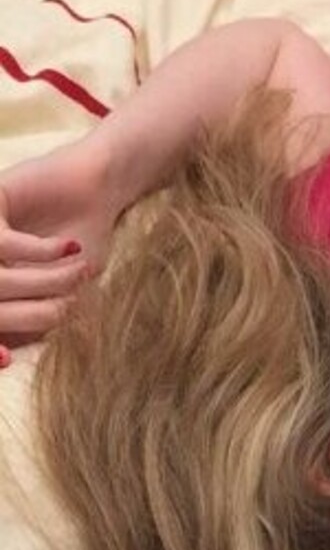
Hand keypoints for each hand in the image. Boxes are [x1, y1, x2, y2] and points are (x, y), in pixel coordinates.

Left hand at [0, 134, 119, 358]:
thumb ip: (34, 320)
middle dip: (27, 313)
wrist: (100, 189)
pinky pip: (1, 241)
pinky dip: (39, 252)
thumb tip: (6, 355)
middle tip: (65, 304)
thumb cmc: (83, 242)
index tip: (7, 360)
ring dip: (41, 281)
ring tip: (77, 271)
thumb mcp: (62, 292)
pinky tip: (67, 247)